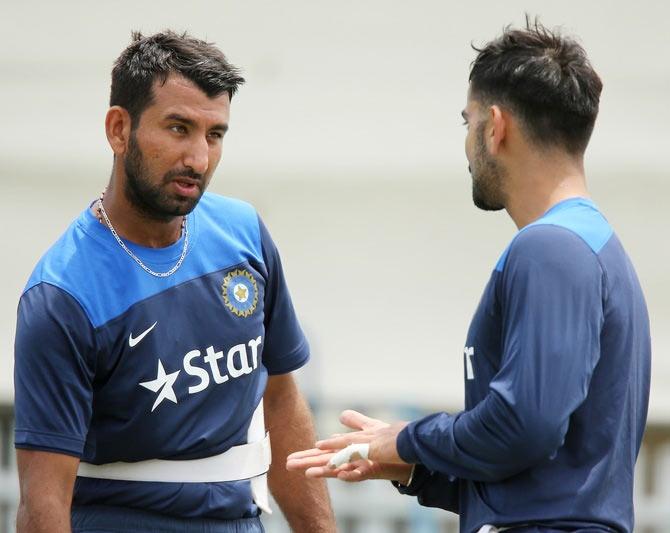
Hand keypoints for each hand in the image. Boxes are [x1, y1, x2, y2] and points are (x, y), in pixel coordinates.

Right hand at [286, 410, 411, 483]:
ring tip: (307, 472)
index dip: (308, 454)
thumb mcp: (370, 428)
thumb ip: (356, 422)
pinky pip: (360, 474)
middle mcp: (352, 461)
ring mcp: (362, 467)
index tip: (290, 458)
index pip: (324, 453)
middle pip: (326, 462)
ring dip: (324, 471)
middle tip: (289, 465)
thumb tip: (340, 416)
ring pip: (339, 469)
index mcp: (349, 452)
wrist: (410, 455)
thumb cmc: (391, 446)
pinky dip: (351, 474)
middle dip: (308, 463)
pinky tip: (340, 473)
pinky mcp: (374, 471)